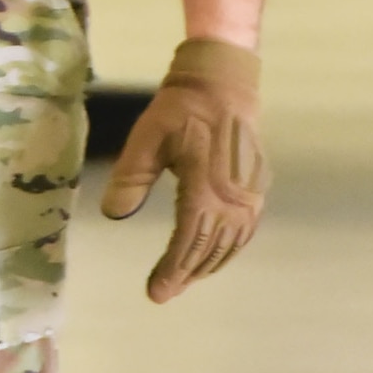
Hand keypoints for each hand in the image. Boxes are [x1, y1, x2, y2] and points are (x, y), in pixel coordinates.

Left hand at [100, 37, 267, 302]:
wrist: (223, 80)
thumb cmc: (181, 107)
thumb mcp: (147, 138)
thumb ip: (130, 177)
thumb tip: (114, 214)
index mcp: (206, 187)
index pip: (188, 241)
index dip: (172, 270)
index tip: (155, 292)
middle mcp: (234, 197)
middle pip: (211, 248)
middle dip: (187, 273)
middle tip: (164, 292)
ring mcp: (251, 193)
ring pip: (231, 243)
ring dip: (208, 264)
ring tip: (185, 278)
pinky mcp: (257, 186)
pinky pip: (246, 229)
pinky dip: (229, 248)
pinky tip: (215, 253)